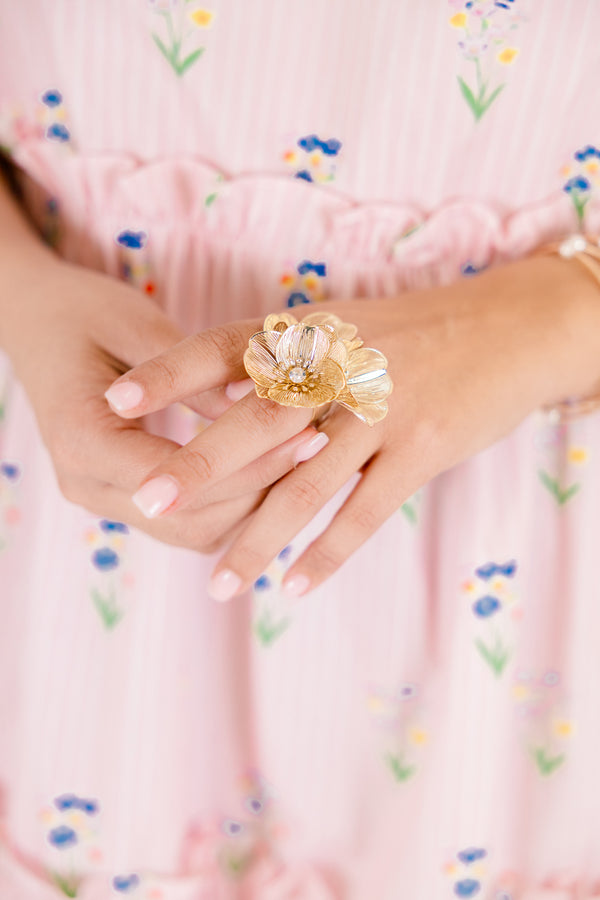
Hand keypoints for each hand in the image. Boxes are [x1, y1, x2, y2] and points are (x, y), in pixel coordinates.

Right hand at [5, 258, 323, 551]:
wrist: (39, 324)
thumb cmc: (83, 312)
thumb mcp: (137, 325)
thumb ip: (190, 374)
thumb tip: (253, 406)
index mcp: (81, 439)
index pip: (175, 477)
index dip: (246, 463)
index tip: (304, 433)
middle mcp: (86, 483)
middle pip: (189, 520)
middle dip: (258, 489)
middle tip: (318, 443)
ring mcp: (104, 498)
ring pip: (194, 531)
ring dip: (252, 505)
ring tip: (306, 455)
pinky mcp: (125, 496)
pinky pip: (189, 523)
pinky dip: (235, 505)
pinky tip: (276, 468)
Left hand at [105, 254, 599, 594]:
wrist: (509, 328)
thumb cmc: (414, 332)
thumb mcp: (345, 327)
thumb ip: (285, 361)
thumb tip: (213, 396)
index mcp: (312, 333)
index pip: (226, 348)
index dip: (170, 373)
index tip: (116, 401)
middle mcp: (340, 369)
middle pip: (256, 422)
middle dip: (199, 466)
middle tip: (146, 504)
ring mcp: (382, 410)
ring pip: (306, 484)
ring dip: (257, 537)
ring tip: (216, 583)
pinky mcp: (423, 450)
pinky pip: (365, 512)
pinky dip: (326, 553)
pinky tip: (292, 586)